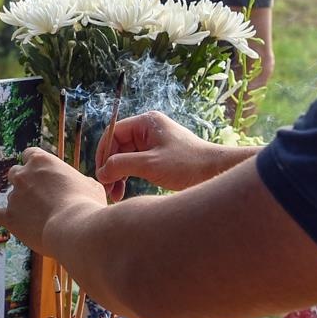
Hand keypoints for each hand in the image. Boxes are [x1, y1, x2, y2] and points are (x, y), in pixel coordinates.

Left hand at [0, 147, 105, 251]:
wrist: (76, 228)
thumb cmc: (87, 205)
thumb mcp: (90, 185)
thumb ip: (78, 182)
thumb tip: (80, 186)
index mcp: (42, 160)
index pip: (30, 154)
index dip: (35, 165)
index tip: (41, 174)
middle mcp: (23, 174)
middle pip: (16, 172)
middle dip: (24, 182)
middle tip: (38, 195)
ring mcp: (14, 195)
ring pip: (11, 194)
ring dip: (20, 201)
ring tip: (36, 215)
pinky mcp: (9, 217)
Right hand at [96, 111, 228, 198]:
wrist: (216, 173)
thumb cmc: (187, 165)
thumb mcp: (150, 165)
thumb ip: (121, 165)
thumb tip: (101, 172)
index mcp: (146, 122)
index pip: (113, 134)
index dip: (103, 154)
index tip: (100, 174)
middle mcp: (148, 129)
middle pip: (118, 147)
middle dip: (110, 168)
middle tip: (107, 189)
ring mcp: (154, 143)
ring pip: (125, 157)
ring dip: (117, 175)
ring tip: (115, 195)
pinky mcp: (159, 157)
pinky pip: (136, 164)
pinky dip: (128, 177)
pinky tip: (124, 191)